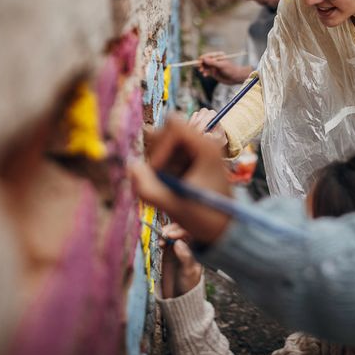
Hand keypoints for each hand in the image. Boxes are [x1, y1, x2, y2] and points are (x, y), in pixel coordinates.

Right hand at [131, 115, 232, 243]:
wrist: (224, 229)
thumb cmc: (207, 218)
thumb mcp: (175, 206)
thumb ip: (148, 188)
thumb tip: (130, 166)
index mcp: (205, 147)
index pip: (173, 124)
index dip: (160, 144)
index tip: (159, 170)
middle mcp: (202, 143)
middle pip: (165, 131)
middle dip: (157, 155)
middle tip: (162, 178)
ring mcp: (196, 152)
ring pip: (164, 144)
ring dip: (159, 164)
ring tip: (170, 185)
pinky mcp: (191, 160)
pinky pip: (167, 156)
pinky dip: (163, 170)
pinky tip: (173, 187)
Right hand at [159, 222, 202, 298]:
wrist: (179, 295)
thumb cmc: (189, 284)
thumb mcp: (189, 272)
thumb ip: (185, 257)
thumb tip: (178, 242)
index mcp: (198, 248)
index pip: (191, 233)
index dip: (181, 231)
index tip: (172, 235)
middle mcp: (189, 245)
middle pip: (181, 230)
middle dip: (173, 229)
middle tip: (165, 234)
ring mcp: (178, 247)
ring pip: (173, 233)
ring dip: (166, 233)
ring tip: (162, 240)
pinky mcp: (169, 252)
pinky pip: (166, 241)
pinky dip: (162, 239)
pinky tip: (160, 243)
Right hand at [198, 52, 251, 84]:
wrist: (235, 78)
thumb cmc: (230, 69)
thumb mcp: (221, 65)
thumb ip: (212, 62)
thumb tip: (204, 59)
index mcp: (217, 56)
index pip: (208, 56)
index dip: (203, 58)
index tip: (199, 60)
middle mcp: (215, 61)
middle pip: (205, 61)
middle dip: (202, 64)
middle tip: (199, 67)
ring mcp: (214, 67)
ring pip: (205, 67)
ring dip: (202, 69)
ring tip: (202, 71)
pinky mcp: (213, 73)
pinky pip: (206, 72)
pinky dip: (205, 73)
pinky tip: (205, 75)